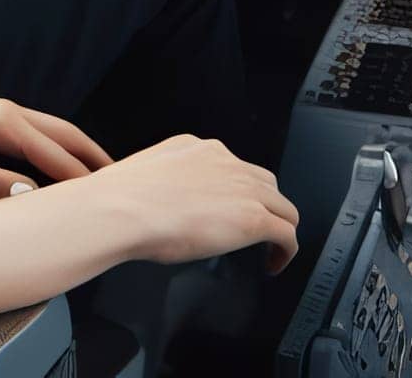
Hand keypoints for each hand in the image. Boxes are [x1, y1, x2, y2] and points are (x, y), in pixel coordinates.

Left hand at [0, 91, 114, 200]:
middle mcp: (11, 113)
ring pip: (57, 134)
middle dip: (96, 159)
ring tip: (107, 182)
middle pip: (66, 135)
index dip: (83, 179)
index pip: (55, 152)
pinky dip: (63, 152)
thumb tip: (29, 197)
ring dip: (83, 154)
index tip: (109, 201)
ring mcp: (6, 115)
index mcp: (3, 122)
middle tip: (126, 187)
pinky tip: (68, 172)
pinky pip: (41, 138)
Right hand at [89, 133, 299, 274]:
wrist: (124, 209)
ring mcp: (241, 187)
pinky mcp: (253, 217)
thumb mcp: (148, 175)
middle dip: (264, 205)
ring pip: (282, 205)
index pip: (231, 165)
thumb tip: (163, 201)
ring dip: (278, 225)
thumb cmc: (124, 198)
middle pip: (264, 182)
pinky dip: (286, 251)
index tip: (230, 208)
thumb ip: (166, 181)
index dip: (236, 190)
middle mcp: (223, 160)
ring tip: (270, 248)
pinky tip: (274, 263)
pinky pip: (287, 234)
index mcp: (195, 147)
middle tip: (255, 230)